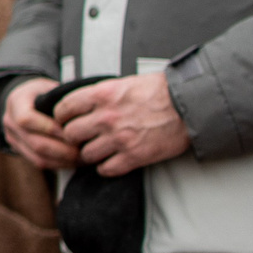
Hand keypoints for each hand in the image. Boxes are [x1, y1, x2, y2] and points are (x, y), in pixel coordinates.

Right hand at [1, 78, 79, 171]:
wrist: (23, 100)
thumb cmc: (42, 92)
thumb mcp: (49, 87)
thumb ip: (61, 99)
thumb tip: (82, 113)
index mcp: (16, 102)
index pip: (26, 119)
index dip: (49, 127)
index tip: (71, 130)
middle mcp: (10, 122)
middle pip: (34, 143)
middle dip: (61, 149)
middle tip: (82, 150)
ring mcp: (13, 139)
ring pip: (37, 158)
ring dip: (62, 161)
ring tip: (82, 158)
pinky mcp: (20, 151)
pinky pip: (39, 163)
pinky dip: (59, 164)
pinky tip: (74, 162)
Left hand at [56, 73, 190, 176]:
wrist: (190, 105)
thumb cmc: (160, 91)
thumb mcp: (125, 83)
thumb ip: (102, 94)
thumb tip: (83, 103)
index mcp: (102, 95)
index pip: (64, 108)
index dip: (62, 116)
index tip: (66, 120)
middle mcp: (106, 117)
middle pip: (70, 134)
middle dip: (75, 136)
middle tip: (83, 137)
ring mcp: (118, 139)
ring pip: (86, 155)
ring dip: (91, 153)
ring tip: (100, 149)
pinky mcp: (133, 157)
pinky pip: (105, 169)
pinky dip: (106, 167)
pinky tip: (113, 160)